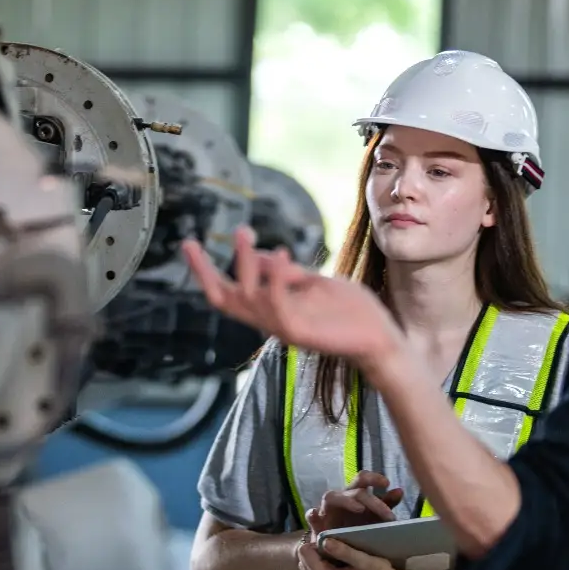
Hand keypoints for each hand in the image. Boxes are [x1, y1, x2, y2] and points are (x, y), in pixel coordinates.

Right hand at [182, 226, 405, 369]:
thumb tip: (258, 253)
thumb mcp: (313, 283)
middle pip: (225, 301)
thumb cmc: (350, 311)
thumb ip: (286, 272)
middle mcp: (271, 321)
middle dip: (204, 273)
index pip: (229, 293)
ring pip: (248, 298)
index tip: (189, 245)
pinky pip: (278, 305)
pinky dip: (275, 278)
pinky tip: (280, 251)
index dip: (204, 272)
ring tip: (242, 232)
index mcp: (271, 309)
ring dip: (243, 263)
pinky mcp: (301, 331)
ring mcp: (284, 328)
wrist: (379, 337)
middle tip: (191, 243)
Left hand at [298, 524, 409, 569]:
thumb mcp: (365, 560)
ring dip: (316, 561)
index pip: (305, 553)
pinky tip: (333, 566)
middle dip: (314, 551)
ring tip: (334, 555)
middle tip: (333, 546)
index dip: (315, 542)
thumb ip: (344, 551)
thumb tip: (325, 541)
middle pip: (303, 562)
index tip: (331, 540)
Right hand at [315, 471, 403, 531]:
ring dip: (346, 501)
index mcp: (355, 495)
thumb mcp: (375, 518)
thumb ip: (386, 504)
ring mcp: (327, 510)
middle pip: (352, 488)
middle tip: (386, 514)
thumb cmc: (357, 530)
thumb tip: (399, 490)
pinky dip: (312, 515)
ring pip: (331, 496)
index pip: (363, 479)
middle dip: (370, 499)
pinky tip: (314, 515)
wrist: (339, 553)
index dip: (374, 478)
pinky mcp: (317, 525)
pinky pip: (311, 516)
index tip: (387, 483)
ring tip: (359, 509)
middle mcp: (341, 499)